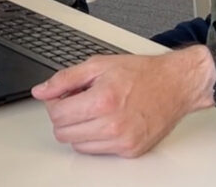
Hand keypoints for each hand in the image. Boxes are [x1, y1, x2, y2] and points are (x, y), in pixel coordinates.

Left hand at [31, 48, 214, 157]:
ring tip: (93, 109)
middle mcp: (112, 125)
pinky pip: (97, 151)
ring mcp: (122, 141)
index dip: (54, 102)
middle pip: (64, 133)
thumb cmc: (140, 73)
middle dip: (64, 116)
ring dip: (78, 128)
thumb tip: (41, 91)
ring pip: (77, 145)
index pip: (57, 114)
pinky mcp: (130, 151)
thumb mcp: (98, 65)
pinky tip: (105, 120)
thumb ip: (65, 78)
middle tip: (77, 101)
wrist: (174, 85)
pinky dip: (95, 137)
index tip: (62, 95)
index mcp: (102, 100)